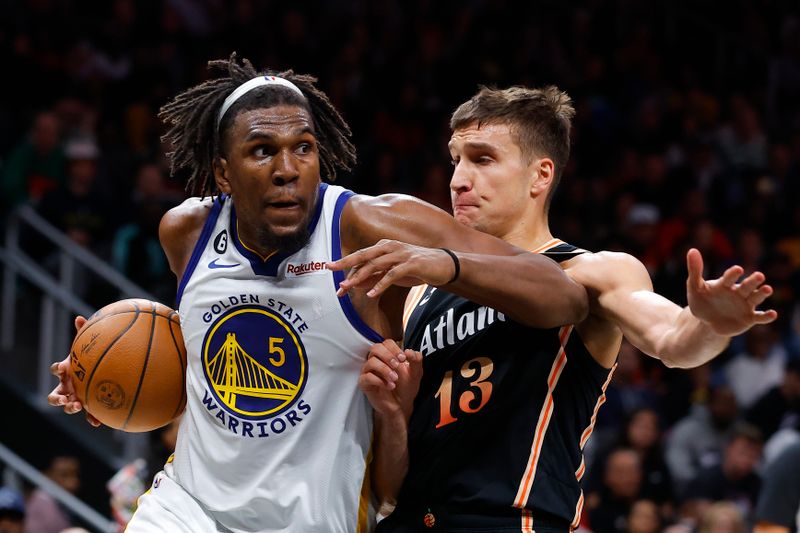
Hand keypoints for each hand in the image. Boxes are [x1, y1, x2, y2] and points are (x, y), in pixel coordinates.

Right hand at [46, 316, 100, 426]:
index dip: (57, 369)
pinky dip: (91, 418)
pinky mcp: (88, 406)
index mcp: (66, 372)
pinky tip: (99, 421)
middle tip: (64, 398)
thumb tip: (80, 318)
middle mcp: (67, 387)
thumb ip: (84, 333)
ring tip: (77, 407)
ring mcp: (76, 398)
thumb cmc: (91, 358)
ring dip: (70, 408)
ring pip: (68, 407)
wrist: (101, 371)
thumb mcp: (87, 347)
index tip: (63, 367)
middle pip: (54, 395)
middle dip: (57, 398)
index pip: (56, 370)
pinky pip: (88, 414)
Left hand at [327, 239, 457, 297]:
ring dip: (360, 277)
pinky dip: (380, 284)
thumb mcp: (393, 273)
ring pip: (376, 264)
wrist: (444, 265)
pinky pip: (392, 274)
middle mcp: (391, 247)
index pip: (362, 257)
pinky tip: (371, 295)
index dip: (347, 268)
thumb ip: (375, 276)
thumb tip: (355, 284)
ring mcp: (401, 254)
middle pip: (364, 255)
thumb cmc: (417, 268)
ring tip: (347, 288)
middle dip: (346, 262)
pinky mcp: (411, 264)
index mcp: (385, 247)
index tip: (335, 279)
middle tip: (330, 268)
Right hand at [359, 339, 422, 420]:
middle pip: (375, 348)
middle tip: (397, 366)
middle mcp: (376, 360)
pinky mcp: (364, 383)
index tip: (403, 358)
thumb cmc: (406, 386)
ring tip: (395, 379)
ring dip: (384, 369)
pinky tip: (389, 386)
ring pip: (371, 362)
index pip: (386, 343)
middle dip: (388, 356)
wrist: (402, 405)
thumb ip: (416, 360)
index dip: (394, 349)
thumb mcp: (416, 373)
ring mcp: (369, 371)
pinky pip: (366, 377)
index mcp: (387, 355)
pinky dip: (379, 381)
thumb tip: (409, 351)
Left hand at [686, 248, 777, 335]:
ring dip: (762, 293)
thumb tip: (692, 250)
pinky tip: (772, 314)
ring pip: (756, 297)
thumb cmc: (701, 301)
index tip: (737, 269)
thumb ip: (695, 270)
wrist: (706, 321)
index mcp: (725, 284)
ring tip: (767, 289)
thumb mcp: (695, 287)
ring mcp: (745, 305)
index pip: (729, 277)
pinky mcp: (749, 318)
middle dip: (753, 281)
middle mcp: (738, 292)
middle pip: (747, 285)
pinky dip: (766, 316)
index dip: (733, 274)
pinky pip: (759, 317)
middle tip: (759, 276)